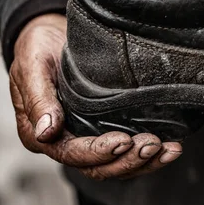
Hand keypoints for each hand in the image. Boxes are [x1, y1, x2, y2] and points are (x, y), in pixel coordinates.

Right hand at [9, 13, 181, 179]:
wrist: (51, 36)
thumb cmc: (39, 49)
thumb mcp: (33, 67)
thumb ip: (38, 98)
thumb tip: (45, 133)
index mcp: (39, 133)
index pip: (71, 154)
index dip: (98, 152)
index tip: (123, 141)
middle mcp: (64, 143)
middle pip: (98, 168)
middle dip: (127, 160)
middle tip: (151, 144)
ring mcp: (86, 139)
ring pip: (116, 166)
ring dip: (144, 162)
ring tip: (168, 150)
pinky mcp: (106, 131)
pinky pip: (127, 154)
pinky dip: (150, 156)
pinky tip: (170, 149)